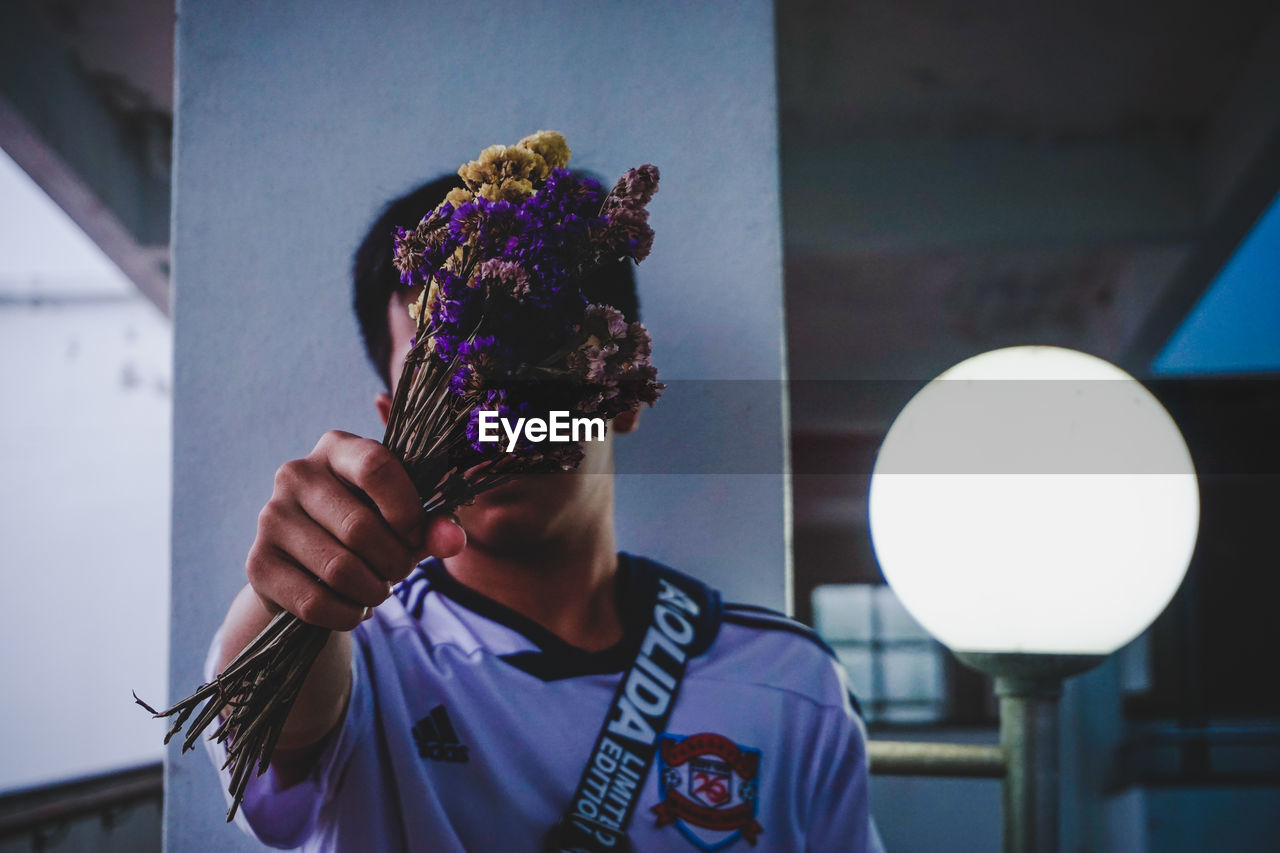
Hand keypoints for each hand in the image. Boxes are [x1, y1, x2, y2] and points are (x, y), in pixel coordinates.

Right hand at [247, 430, 465, 629]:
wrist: (311, 564)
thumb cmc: (371, 527)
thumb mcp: (406, 519)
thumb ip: (435, 525)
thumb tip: (452, 541)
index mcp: (338, 448)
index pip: (377, 466)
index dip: (407, 510)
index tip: (417, 536)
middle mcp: (296, 474)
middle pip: (360, 527)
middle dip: (394, 562)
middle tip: (400, 571)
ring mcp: (271, 516)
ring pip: (339, 570)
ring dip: (373, 591)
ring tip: (378, 589)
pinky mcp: (258, 562)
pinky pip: (314, 602)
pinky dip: (347, 614)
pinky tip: (354, 608)